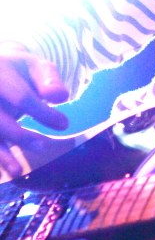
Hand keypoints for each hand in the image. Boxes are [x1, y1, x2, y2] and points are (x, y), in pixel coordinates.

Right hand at [0, 42, 68, 177]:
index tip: (64, 124)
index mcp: (0, 73)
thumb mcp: (38, 69)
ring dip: (2, 154)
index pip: (21, 97)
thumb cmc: (22, 73)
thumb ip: (49, 81)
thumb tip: (61, 97)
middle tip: (42, 146)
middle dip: (18, 135)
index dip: (42, 113)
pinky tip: (9, 170)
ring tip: (17, 171)